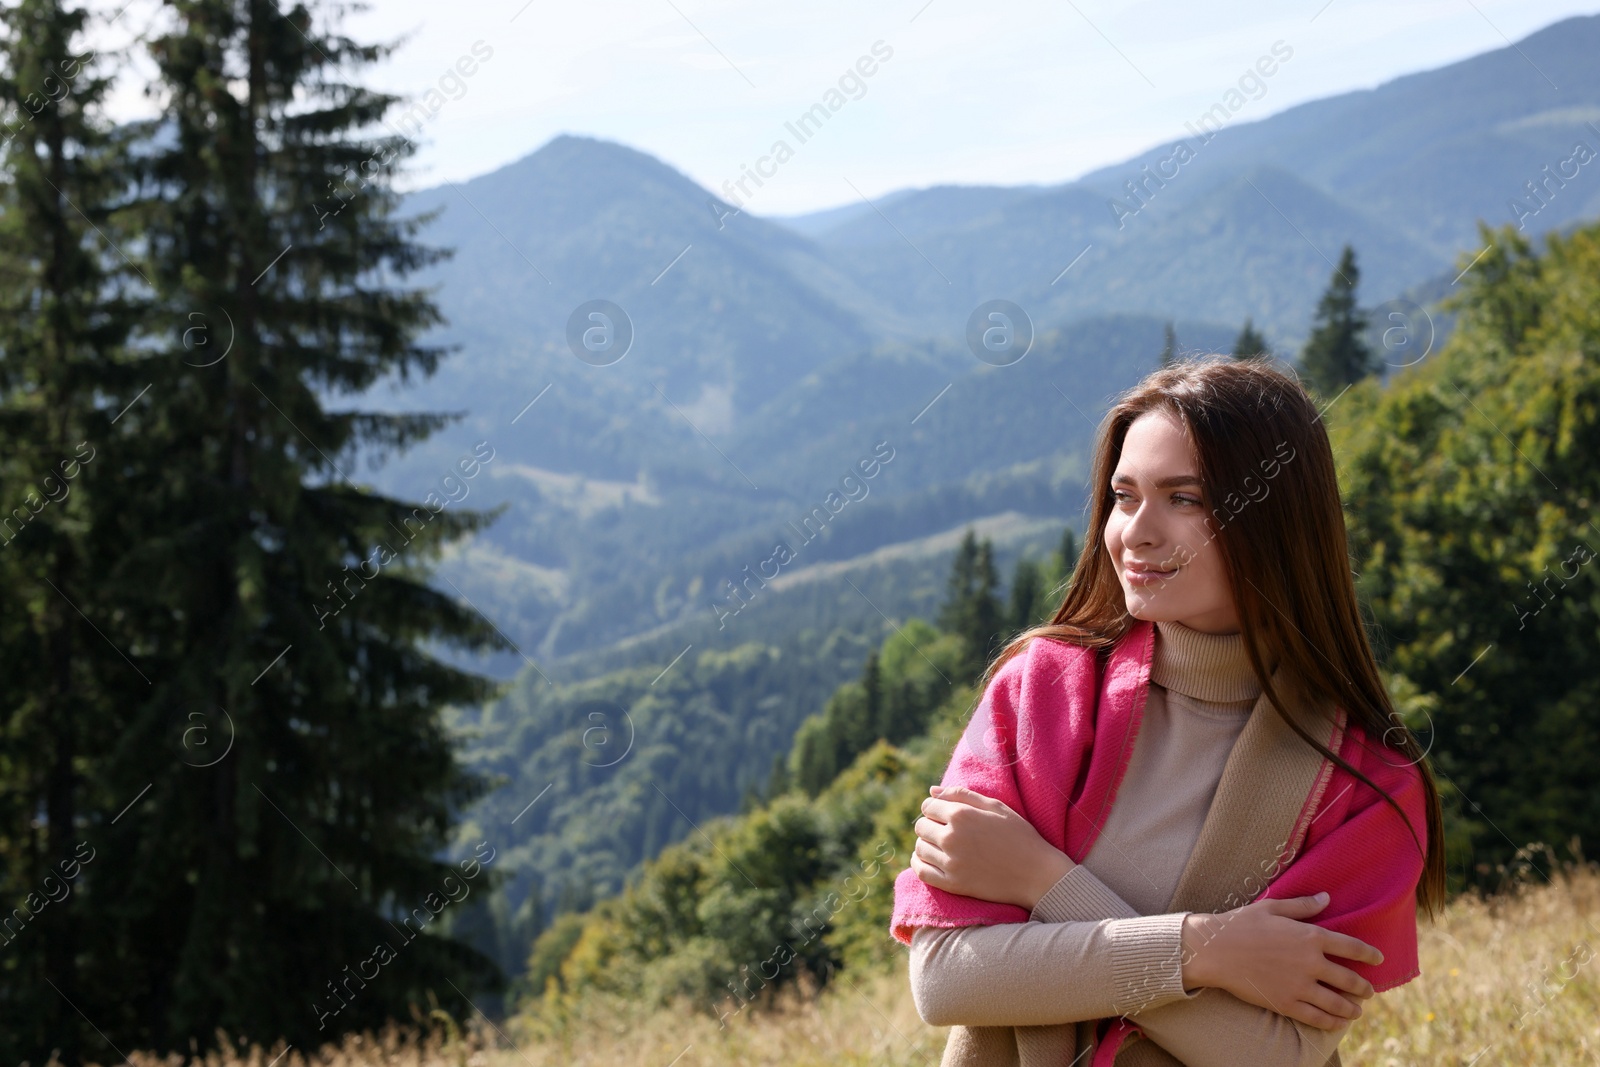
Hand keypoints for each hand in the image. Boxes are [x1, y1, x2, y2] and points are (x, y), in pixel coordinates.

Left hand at [910, 784, 1073, 909]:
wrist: (1037, 874)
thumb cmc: (1019, 835)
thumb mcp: (996, 806)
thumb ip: (962, 794)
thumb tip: (932, 790)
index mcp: (962, 815)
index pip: (928, 806)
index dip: (934, 808)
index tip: (943, 814)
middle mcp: (952, 838)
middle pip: (921, 827)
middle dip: (930, 825)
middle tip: (944, 830)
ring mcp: (951, 863)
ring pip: (920, 848)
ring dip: (926, 844)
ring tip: (939, 845)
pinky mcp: (953, 884)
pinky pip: (921, 872)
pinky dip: (918, 864)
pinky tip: (927, 860)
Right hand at [1180, 892, 1382, 1029]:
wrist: (1214, 950)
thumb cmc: (1241, 924)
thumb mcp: (1272, 907)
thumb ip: (1303, 905)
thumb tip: (1327, 897)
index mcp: (1310, 936)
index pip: (1351, 947)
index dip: (1369, 954)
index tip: (1378, 959)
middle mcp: (1311, 963)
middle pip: (1349, 979)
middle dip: (1363, 987)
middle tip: (1369, 991)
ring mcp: (1299, 986)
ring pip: (1337, 1003)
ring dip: (1352, 1008)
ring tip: (1357, 1010)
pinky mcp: (1286, 1003)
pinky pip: (1317, 1017)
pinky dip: (1332, 1022)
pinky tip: (1337, 1023)